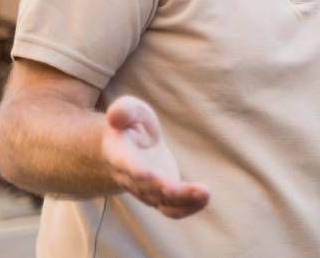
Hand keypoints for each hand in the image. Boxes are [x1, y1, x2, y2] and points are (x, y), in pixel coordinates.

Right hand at [101, 96, 209, 217]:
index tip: (143, 173)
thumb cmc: (131, 125)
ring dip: (182, 199)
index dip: (134, 169)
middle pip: (145, 188)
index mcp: (120, 154)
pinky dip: (189, 207)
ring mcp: (145, 191)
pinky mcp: (161, 197)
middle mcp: (130, 178)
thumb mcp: (129, 110)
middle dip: (161, 188)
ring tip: (204, 193)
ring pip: (162, 202)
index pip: (125, 164)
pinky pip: (172, 210)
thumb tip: (115, 116)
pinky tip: (205, 198)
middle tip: (175, 188)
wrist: (128, 148)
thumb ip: (125, 110)